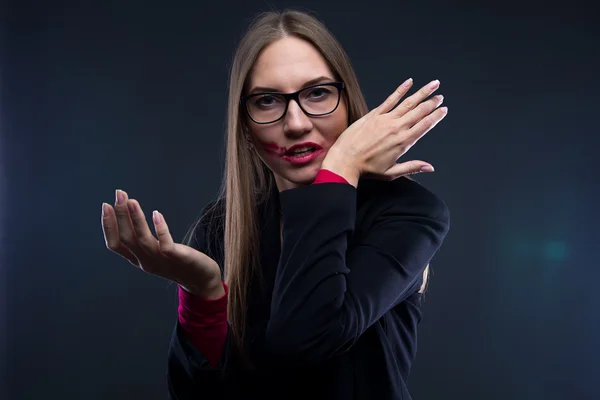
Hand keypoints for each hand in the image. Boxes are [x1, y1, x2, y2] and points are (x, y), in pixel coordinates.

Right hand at [101, 189, 223, 297]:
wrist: (201, 280)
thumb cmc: (176, 262)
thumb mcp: (154, 252)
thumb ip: (142, 240)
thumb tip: (128, 216)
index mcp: (138, 260)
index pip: (114, 245)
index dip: (108, 226)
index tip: (106, 205)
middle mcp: (146, 262)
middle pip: (127, 238)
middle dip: (120, 215)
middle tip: (119, 194)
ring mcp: (162, 261)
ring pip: (143, 240)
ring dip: (136, 219)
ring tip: (131, 201)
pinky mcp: (178, 259)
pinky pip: (166, 245)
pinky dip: (160, 229)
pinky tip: (156, 214)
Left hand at [322, 78, 446, 184]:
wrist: (345, 161)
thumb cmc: (366, 169)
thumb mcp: (391, 172)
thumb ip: (412, 167)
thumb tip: (430, 167)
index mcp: (403, 142)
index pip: (425, 125)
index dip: (436, 116)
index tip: (443, 110)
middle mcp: (396, 128)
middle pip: (419, 112)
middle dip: (432, 103)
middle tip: (441, 96)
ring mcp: (385, 119)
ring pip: (408, 103)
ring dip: (422, 93)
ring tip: (433, 85)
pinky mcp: (374, 115)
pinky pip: (390, 99)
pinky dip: (401, 90)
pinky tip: (409, 82)